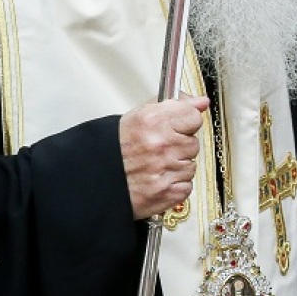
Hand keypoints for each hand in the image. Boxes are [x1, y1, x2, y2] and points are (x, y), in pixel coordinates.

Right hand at [120, 94, 208, 219]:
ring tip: (155, 165)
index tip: (178, 126)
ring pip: (190, 166)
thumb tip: (200, 102)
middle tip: (159, 149)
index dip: (186, 122)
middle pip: (193, 143)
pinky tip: (158, 179)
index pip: (194, 116)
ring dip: (177, 167)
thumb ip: (175, 106)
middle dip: (179, 146)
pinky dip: (174, 185)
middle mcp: (160, 145)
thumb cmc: (116, 149)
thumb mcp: (141, 116)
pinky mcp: (167, 193)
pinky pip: (186, 186)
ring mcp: (164, 171)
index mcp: (153, 122)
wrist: (96, 181)